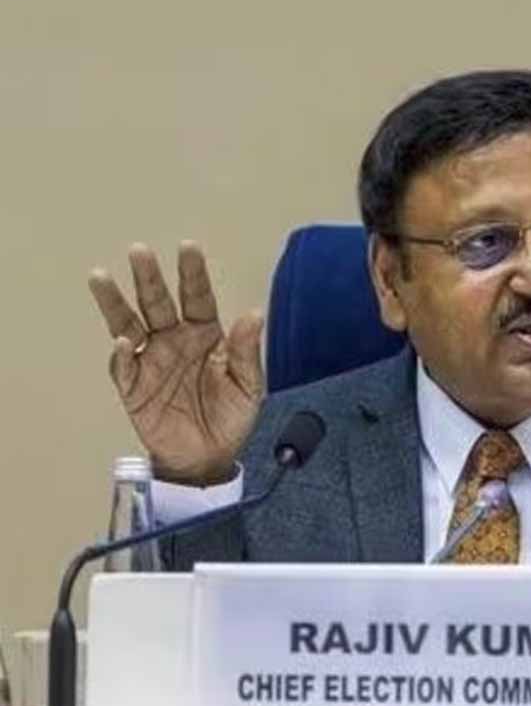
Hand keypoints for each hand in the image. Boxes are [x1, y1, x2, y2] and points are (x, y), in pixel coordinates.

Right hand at [89, 242, 263, 484]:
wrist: (210, 457)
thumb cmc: (231, 417)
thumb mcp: (249, 385)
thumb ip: (248, 351)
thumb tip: (253, 315)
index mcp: (205, 334)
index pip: (198, 297)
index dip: (192, 274)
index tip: (188, 248)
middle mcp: (175, 340)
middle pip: (158, 303)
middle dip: (148, 277)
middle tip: (139, 251)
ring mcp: (151, 361)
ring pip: (129, 324)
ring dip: (115, 302)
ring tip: (101, 277)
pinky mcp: (134, 387)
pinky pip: (124, 367)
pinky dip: (122, 354)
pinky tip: (123, 341)